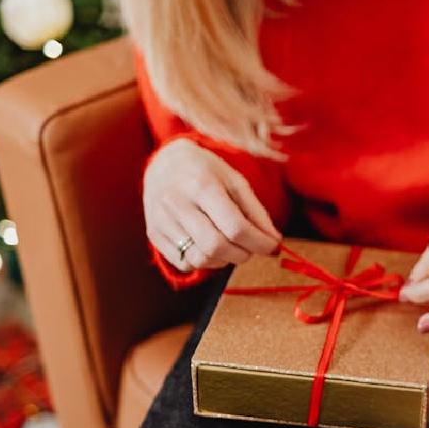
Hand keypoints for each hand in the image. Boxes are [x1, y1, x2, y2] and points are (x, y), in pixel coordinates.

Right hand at [144, 138, 281, 271]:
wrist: (164, 164)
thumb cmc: (206, 172)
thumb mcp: (235, 182)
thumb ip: (256, 212)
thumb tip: (274, 241)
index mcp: (201, 185)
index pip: (235, 226)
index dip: (259, 242)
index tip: (272, 246)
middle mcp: (177, 203)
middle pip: (217, 246)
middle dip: (242, 254)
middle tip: (251, 248)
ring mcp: (161, 220)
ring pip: (200, 259)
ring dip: (224, 261)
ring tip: (231, 247)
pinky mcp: (154, 234)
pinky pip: (184, 263)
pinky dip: (205, 263)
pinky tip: (211, 249)